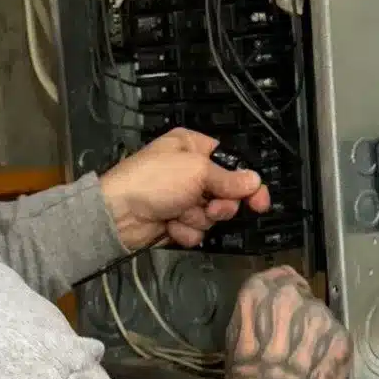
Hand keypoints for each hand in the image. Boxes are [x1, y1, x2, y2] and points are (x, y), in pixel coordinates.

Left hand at [100, 129, 271, 251]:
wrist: (118, 214)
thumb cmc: (155, 180)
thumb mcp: (197, 171)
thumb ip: (229, 178)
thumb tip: (256, 182)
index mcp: (193, 146)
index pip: (231, 163)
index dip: (246, 183)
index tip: (260, 201)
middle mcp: (189, 170)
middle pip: (226, 192)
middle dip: (219, 204)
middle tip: (212, 208)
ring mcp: (182, 197)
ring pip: (212, 214)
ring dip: (199, 218)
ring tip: (181, 214)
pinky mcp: (175, 221)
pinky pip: (196, 230)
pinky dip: (186, 231)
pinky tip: (170, 225)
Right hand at [226, 267, 352, 378]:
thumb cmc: (246, 377)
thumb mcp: (237, 337)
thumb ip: (255, 314)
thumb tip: (268, 308)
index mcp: (260, 292)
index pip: (280, 276)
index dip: (284, 289)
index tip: (284, 306)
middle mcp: (291, 296)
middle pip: (301, 294)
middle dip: (298, 314)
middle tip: (291, 339)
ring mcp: (319, 315)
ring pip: (320, 314)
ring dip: (314, 332)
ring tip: (303, 358)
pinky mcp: (340, 335)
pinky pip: (335, 336)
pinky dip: (329, 351)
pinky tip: (316, 367)